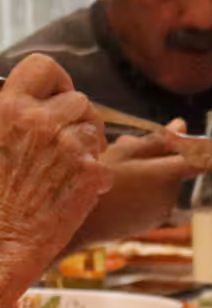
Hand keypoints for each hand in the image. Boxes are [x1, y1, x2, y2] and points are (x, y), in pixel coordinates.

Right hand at [0, 55, 111, 307]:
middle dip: (78, 120)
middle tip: (66, 143)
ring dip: (88, 147)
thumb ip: (7, 114)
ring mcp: (68, 147)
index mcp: (8, 107)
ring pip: (96, 130)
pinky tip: (75, 191)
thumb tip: (20, 99)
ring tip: (66, 169)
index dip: (56, 82)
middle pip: (80, 100)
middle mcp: (39, 121)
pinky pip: (105, 162)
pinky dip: (96, 177)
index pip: (45, 66)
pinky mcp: (91, 174)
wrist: (0, 240)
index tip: (56, 99)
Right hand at [62, 122, 206, 249]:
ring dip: (148, 172)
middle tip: (123, 146)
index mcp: (163, 174)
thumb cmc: (96, 179)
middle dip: (155, 156)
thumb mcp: (121, 152)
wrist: (79, 221)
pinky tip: (118, 188)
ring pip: (163, 183)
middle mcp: (170, 195)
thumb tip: (181, 124)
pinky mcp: (155, 222)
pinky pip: (156, 199)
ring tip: (115, 169)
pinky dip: (144, 190)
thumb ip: (155, 140)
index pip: (199, 161)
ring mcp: (163, 211)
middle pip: (173, 168)